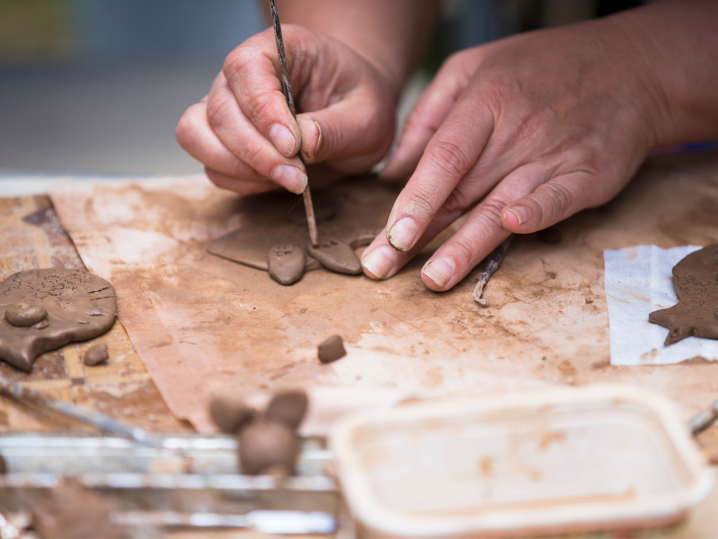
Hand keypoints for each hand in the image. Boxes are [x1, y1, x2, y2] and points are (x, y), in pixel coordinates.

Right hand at [176, 25, 396, 194]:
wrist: (352, 118)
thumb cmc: (358, 105)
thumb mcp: (367, 115)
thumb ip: (337, 128)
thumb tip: (304, 143)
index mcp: (279, 49)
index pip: (247, 69)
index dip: (262, 111)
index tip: (292, 145)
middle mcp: (242, 75)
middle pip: (219, 110)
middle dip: (257, 153)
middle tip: (298, 177)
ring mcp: (227, 108)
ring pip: (199, 137)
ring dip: (241, 169)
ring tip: (289, 180)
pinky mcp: (223, 141)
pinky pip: (212, 166)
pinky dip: (240, 181)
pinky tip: (276, 181)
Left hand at [362, 17, 666, 289]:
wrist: (630, 66)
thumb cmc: (539, 68)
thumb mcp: (473, 68)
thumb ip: (428, 116)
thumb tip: (391, 171)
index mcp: (483, 103)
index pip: (441, 158)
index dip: (414, 198)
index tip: (388, 235)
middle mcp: (515, 132)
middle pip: (460, 191)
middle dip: (418, 234)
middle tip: (382, 268)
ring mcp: (553, 154)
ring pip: (499, 206)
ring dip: (466, 245)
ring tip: (434, 278)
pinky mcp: (587, 174)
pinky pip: (559, 196)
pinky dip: (538, 211)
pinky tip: (514, 226)